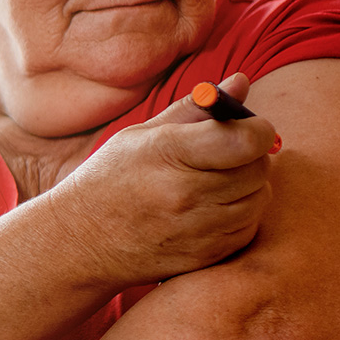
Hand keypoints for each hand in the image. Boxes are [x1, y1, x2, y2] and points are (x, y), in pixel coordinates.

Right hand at [46, 73, 276, 288]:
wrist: (80, 241)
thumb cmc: (111, 178)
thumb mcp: (142, 134)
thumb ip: (196, 108)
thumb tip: (242, 81)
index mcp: (167, 153)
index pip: (243, 139)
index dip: (258, 129)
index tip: (252, 127)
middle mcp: (184, 194)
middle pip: (257, 169)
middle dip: (254, 155)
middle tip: (233, 152)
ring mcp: (194, 231)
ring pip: (258, 200)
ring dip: (250, 186)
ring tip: (221, 178)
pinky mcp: (203, 258)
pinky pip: (248, 229)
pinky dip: (242, 214)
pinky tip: (215, 206)